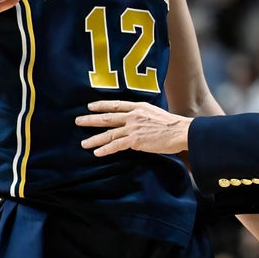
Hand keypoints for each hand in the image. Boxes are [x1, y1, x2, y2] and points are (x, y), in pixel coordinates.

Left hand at [76, 101, 191, 155]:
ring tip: (83, 143)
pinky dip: (105, 149)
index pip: (116, 105)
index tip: (90, 106)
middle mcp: (133, 115)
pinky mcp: (134, 140)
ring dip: (94, 139)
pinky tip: (97, 153)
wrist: (180, 131)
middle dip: (90, 119)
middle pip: (107, 117)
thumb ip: (144, 116)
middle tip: (78, 121)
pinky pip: (116, 145)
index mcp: (139, 107)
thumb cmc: (173, 125)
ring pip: (108, 133)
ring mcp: (133, 127)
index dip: (101, 105)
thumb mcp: (156, 113)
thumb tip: (138, 122)